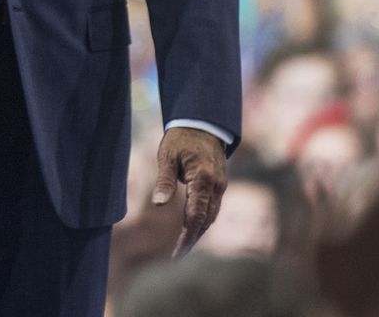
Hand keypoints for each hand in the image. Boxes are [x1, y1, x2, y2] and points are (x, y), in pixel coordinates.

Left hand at [152, 127, 226, 255]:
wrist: (202, 122)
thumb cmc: (180, 138)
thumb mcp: (167, 157)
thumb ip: (164, 181)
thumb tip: (157, 205)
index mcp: (203, 179)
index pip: (195, 216)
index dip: (186, 237)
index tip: (177, 254)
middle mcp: (216, 185)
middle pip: (206, 220)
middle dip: (192, 239)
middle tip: (178, 256)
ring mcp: (221, 185)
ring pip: (211, 216)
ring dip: (199, 231)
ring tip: (183, 248)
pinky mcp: (220, 184)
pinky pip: (213, 207)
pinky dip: (203, 220)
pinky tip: (192, 228)